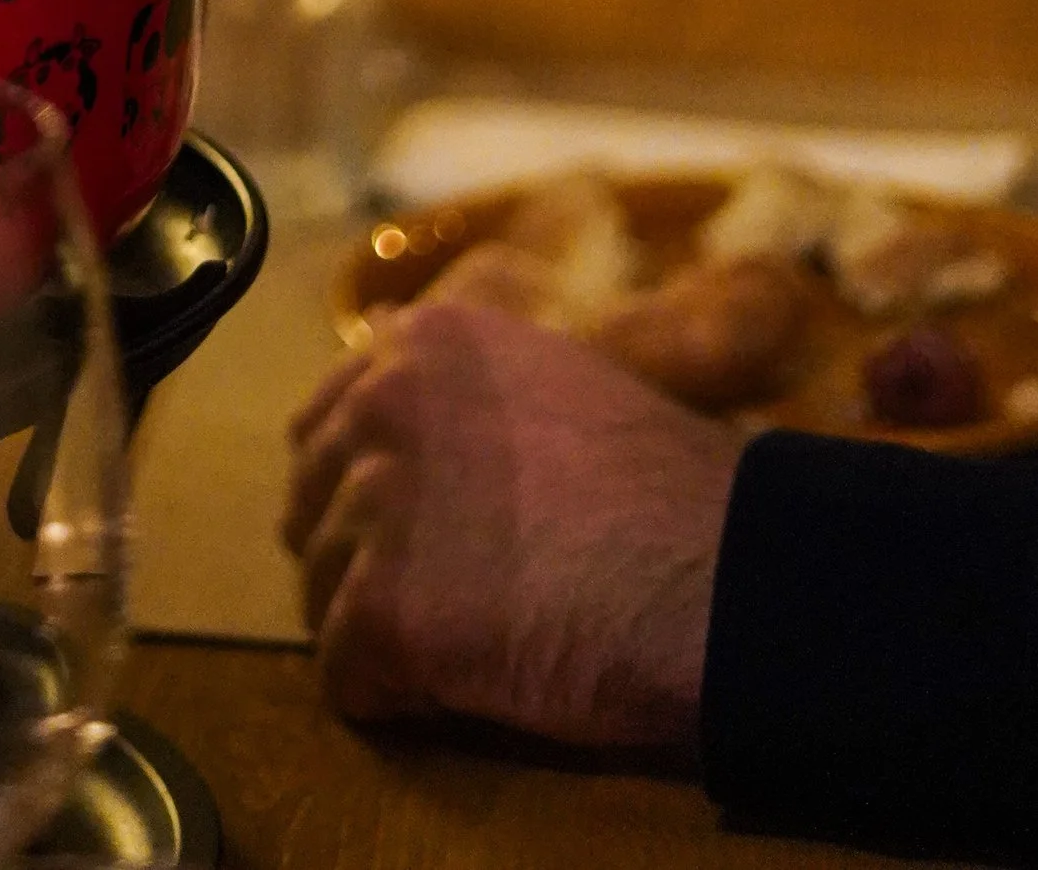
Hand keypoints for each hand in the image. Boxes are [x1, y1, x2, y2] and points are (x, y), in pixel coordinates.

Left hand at [281, 303, 738, 757]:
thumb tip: (398, 423)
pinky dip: (390, 697)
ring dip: (376, 630)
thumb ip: (466, 396)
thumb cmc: (666, 496)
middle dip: (358, 556)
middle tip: (439, 603)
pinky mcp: (385, 607)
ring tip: (462, 651)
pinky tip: (458, 691)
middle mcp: (383, 401)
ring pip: (320, 590)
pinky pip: (343, 673)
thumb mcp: (554, 390)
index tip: (419, 535)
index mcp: (425, 341)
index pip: (328, 420)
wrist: (725, 580)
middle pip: (311, 502)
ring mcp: (378, 502)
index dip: (363, 490)